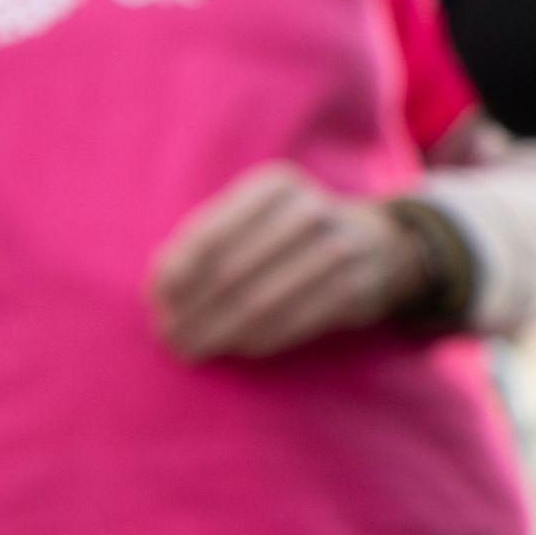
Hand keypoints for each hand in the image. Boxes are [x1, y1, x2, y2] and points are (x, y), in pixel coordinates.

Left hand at [148, 164, 430, 359]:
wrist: (377, 243)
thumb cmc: (291, 232)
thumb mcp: (256, 214)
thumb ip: (207, 240)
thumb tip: (161, 292)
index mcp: (273, 185)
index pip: (209, 234)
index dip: (177, 274)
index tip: (158, 303)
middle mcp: (308, 211)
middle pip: (231, 273)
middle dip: (193, 311)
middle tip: (170, 337)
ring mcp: (337, 250)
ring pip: (259, 303)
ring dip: (218, 332)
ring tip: (193, 349)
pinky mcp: (355, 290)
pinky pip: (291, 323)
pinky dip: (256, 340)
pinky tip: (237, 347)